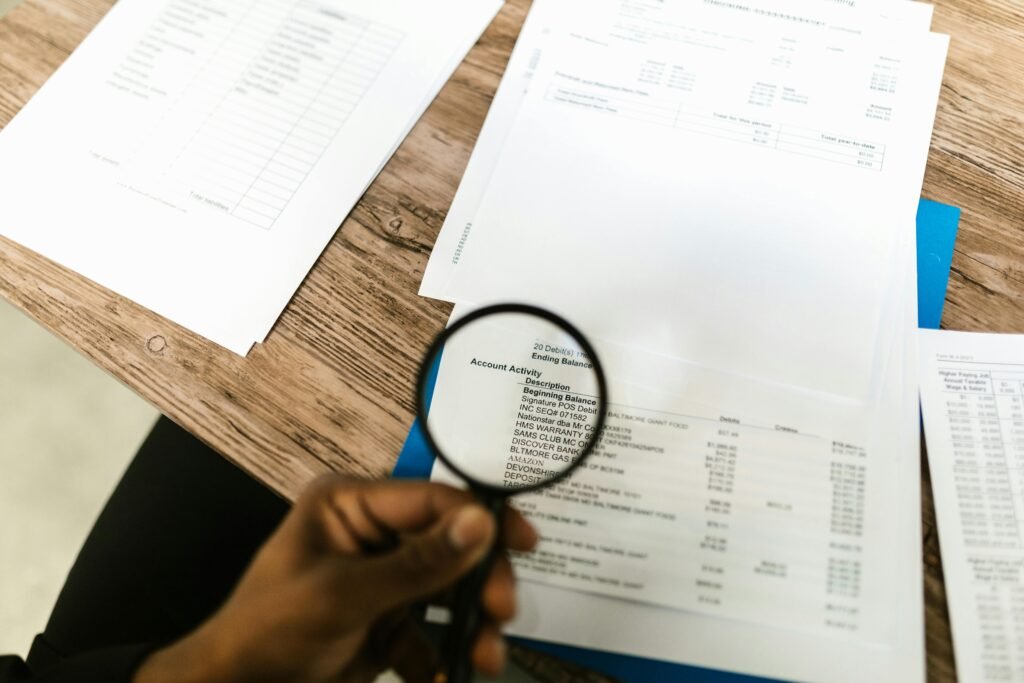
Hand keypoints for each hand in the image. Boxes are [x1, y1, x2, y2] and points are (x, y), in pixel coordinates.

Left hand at [134, 476, 538, 682]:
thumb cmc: (267, 630)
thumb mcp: (345, 595)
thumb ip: (417, 564)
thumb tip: (480, 524)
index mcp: (350, 505)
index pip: (430, 499)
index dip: (480, 518)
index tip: (522, 543)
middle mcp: (370, 535)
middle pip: (448, 546)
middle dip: (478, 583)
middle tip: (501, 613)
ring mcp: (380, 580)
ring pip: (446, 592)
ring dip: (470, 625)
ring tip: (486, 657)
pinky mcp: (385, 621)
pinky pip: (430, 633)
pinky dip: (443, 657)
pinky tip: (448, 678)